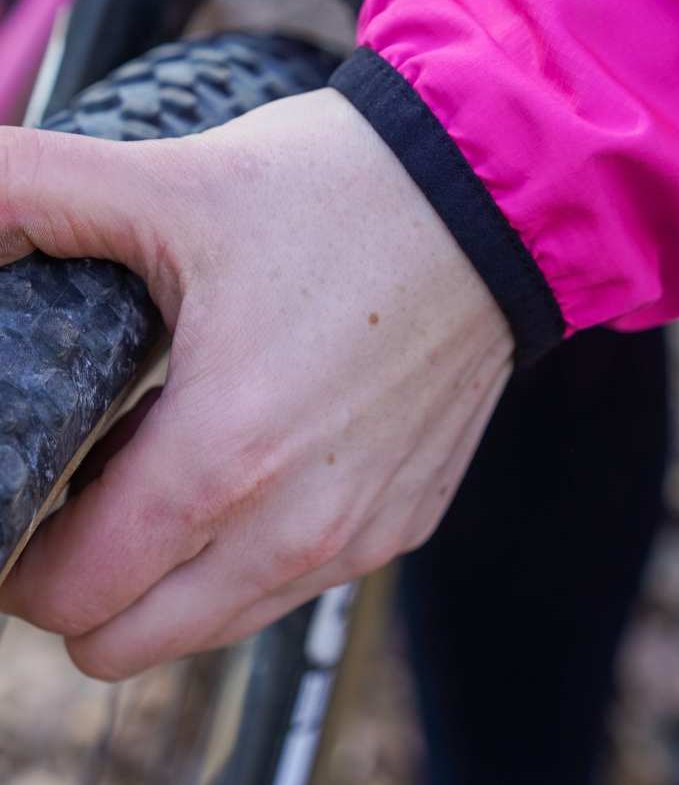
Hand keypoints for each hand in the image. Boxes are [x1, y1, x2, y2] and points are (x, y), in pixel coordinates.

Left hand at [0, 89, 512, 678]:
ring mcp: (361, 534)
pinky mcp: (405, 521)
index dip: (20, 563)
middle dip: (83, 585)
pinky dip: (247, 552)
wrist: (486, 199)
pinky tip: (255, 464)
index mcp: (224, 456)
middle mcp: (299, 524)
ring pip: (211, 626)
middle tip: (87, 490)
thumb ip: (28, 193)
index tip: (26, 505)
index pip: (73, 592)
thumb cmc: (336, 193)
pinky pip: (292, 584)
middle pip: (130, 641)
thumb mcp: (169, 184)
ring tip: (169, 471)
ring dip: (166, 575)